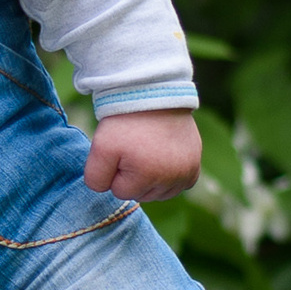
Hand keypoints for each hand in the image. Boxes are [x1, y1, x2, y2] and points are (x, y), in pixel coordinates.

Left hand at [84, 108, 202, 203]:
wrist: (153, 96)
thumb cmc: (125, 122)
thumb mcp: (99, 148)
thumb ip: (95, 179)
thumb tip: (107, 191)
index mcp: (148, 177)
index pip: (120, 192)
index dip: (115, 171)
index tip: (121, 150)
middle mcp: (173, 179)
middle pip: (141, 194)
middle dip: (133, 175)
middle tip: (135, 148)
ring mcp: (187, 173)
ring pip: (158, 192)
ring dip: (150, 177)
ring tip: (148, 151)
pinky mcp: (195, 167)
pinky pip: (178, 186)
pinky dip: (168, 176)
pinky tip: (162, 159)